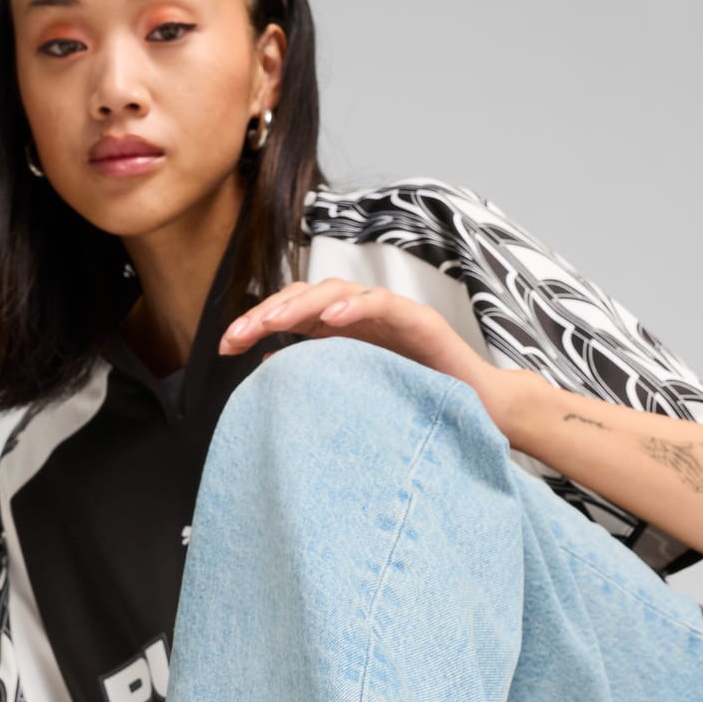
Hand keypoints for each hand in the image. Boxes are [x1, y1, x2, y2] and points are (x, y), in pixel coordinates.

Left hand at [220, 279, 500, 408]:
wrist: (479, 411)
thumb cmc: (419, 402)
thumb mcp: (355, 390)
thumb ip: (316, 376)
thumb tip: (265, 366)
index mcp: (343, 330)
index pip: (290, 315)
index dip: (255, 324)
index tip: (223, 347)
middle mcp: (362, 315)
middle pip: (305, 296)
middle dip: (266, 313)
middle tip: (236, 336)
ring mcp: (391, 313)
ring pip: (338, 290)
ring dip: (301, 304)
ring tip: (272, 322)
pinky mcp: (421, 320)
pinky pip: (383, 303)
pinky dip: (355, 306)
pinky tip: (328, 319)